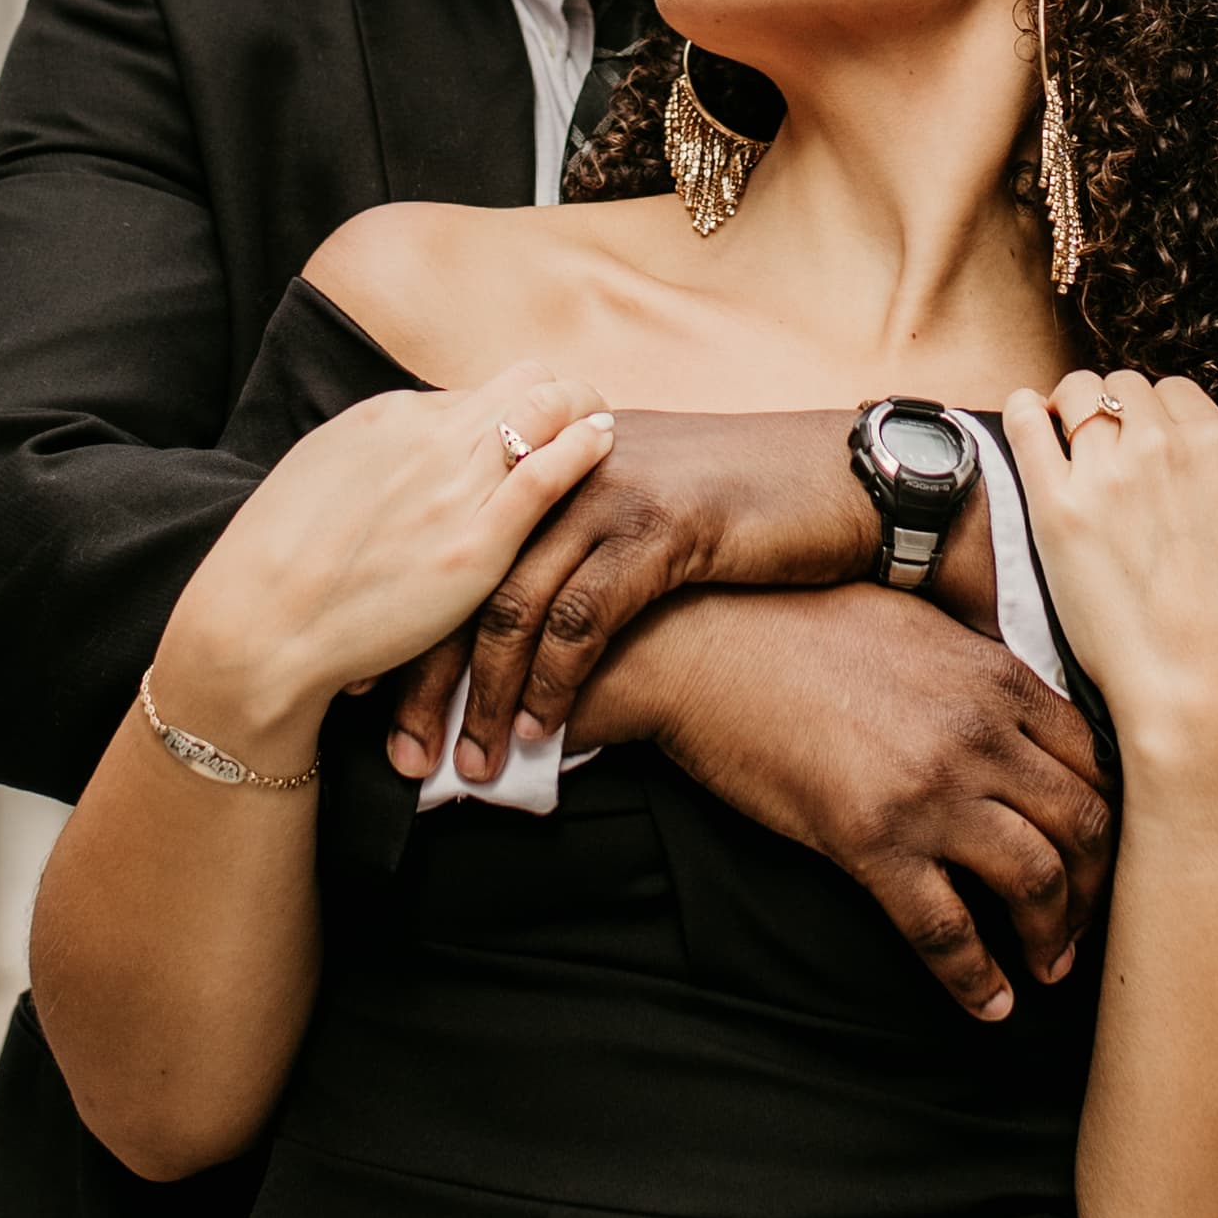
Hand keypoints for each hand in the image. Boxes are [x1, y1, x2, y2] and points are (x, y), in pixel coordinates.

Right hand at [153, 366, 612, 765]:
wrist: (260, 627)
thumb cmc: (280, 566)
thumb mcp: (325, 473)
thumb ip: (379, 455)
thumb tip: (413, 447)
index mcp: (388, 417)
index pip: (479, 390)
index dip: (511, 407)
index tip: (529, 429)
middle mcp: (426, 437)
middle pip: (526, 381)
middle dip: (561, 394)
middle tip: (583, 414)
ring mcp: (454, 486)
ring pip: (548, 407)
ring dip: (581, 408)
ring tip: (602, 424)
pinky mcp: (478, 545)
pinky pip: (550, 470)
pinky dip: (584, 446)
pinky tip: (603, 443)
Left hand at [385, 412, 903, 785]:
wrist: (843, 477)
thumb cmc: (743, 504)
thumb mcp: (639, 499)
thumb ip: (570, 535)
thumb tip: (510, 620)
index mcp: (546, 453)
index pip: (452, 543)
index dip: (409, 624)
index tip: (374, 694)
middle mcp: (563, 462)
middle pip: (463, 576)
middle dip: (425, 672)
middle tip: (401, 750)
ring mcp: (610, 490)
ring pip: (513, 603)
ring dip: (484, 696)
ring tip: (470, 763)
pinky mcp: (662, 526)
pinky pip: (584, 616)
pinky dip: (553, 682)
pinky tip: (540, 732)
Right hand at [582, 586, 1110, 1024]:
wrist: (703, 642)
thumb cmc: (799, 625)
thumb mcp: (914, 624)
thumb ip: (980, 672)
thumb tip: (1025, 719)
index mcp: (996, 677)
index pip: (1099, 761)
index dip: (1112, 821)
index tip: (1102, 856)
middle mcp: (978, 734)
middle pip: (1085, 827)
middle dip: (1095, 890)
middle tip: (1081, 926)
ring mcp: (927, 788)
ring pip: (1034, 882)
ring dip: (1053, 939)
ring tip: (1047, 968)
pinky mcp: (868, 838)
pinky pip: (945, 929)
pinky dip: (976, 980)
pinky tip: (989, 1005)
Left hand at [1005, 375, 1217, 786]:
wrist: (1198, 688)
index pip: (1178, 392)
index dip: (1167, 417)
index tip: (1158, 449)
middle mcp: (1161, 447)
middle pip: (1126, 387)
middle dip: (1122, 408)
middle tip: (1116, 449)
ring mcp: (1104, 475)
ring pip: (1078, 393)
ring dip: (1075, 405)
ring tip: (1071, 434)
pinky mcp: (1056, 507)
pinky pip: (1027, 424)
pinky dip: (1026, 410)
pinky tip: (1031, 418)